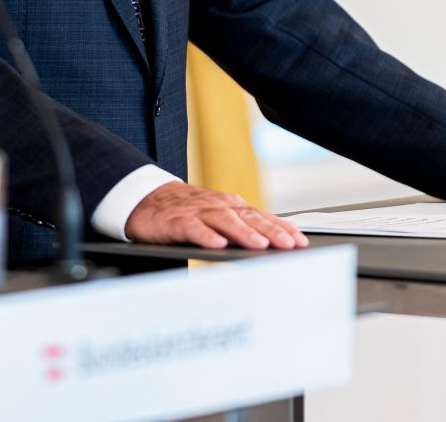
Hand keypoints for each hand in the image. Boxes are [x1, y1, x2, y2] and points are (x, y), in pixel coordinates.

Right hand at [123, 182, 308, 249]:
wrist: (145, 199)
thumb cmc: (186, 211)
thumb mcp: (217, 216)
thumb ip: (242, 225)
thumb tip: (275, 239)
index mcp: (229, 206)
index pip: (260, 216)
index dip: (281, 227)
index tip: (300, 241)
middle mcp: (217, 206)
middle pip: (247, 217)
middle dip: (270, 231)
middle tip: (289, 245)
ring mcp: (197, 212)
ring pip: (224, 221)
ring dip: (243, 233)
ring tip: (260, 245)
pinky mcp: (176, 221)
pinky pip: (193, 228)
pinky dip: (206, 235)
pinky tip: (217, 245)